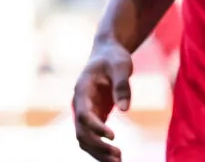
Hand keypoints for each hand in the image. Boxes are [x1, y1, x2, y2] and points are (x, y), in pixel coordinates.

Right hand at [72, 38, 133, 159]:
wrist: (107, 53)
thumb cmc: (114, 57)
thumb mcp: (121, 65)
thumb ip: (122, 85)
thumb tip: (124, 110)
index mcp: (82, 89)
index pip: (84, 114)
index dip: (96, 127)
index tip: (113, 136)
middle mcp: (79, 103)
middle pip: (81, 131)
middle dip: (97, 146)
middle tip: (118, 156)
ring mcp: (84, 111)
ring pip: (83, 138)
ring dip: (97, 152)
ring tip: (118, 160)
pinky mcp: (93, 116)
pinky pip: (91, 137)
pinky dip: (100, 149)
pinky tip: (115, 157)